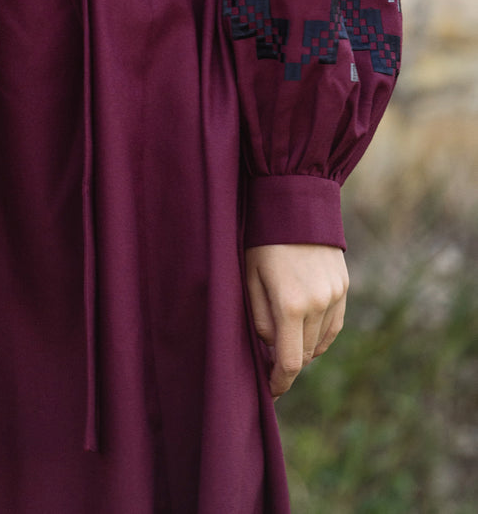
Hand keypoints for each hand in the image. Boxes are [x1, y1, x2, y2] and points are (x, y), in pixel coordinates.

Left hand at [244, 243, 348, 397]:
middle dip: (287, 363)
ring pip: (320, 342)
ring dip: (303, 347)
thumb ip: (259, 319)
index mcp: (290, 304)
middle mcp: (318, 304)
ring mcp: (335, 296)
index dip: (279, 382)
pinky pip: (333, 326)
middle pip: (305, 354)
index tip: (270, 392)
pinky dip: (320, 335)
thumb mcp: (249, 277)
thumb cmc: (261, 238)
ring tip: (284, 340)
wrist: (294, 201)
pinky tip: (305, 331)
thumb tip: (271, 350)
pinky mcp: (344, 287)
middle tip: (269, 363)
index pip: (289, 362)